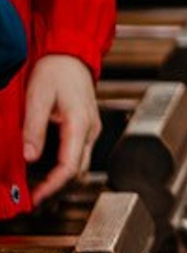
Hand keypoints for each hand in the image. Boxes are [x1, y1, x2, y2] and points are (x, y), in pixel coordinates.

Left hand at [22, 56, 98, 208]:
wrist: (71, 55)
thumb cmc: (56, 71)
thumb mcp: (37, 98)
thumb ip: (34, 129)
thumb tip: (30, 157)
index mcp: (80, 124)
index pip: (70, 166)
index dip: (52, 185)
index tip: (36, 197)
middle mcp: (91, 130)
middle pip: (78, 171)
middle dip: (56, 187)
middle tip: (33, 197)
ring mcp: (90, 130)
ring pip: (80, 165)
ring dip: (60, 179)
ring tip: (37, 187)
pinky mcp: (86, 128)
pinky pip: (78, 155)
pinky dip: (63, 167)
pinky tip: (46, 169)